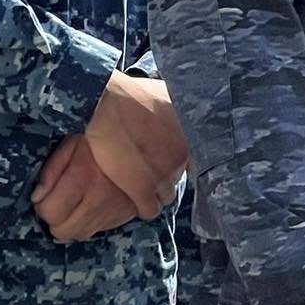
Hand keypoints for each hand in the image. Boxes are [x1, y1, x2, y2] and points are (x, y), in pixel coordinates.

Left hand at [31, 135, 138, 240]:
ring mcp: (113, 212)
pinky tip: (93, 205)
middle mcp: (98, 200)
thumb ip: (51, 170)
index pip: (49, 212)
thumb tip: (37, 197)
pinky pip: (97, 231)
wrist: (148, 144)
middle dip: (56, 218)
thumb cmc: (105, 142)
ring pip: (79, 235)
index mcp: (82, 178)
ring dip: (72, 224)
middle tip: (61, 201)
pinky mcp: (125, 217)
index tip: (48, 194)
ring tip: (76, 204)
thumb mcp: (73, 145)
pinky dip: (90, 223)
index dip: (43, 205)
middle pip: (62, 230)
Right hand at [85, 72, 186, 219]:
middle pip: (181, 176)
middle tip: (152, 169)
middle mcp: (185, 155)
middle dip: (168, 173)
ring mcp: (166, 174)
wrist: (106, 105)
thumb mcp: (167, 95)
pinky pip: (151, 210)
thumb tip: (182, 108)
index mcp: (193, 134)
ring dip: (157, 192)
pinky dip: (144, 207)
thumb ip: (178, 109)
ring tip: (143, 187)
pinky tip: (136, 203)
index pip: (197, 157)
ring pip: (168, 195)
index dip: (181, 159)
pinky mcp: (144, 190)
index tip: (169, 158)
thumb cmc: (131, 95)